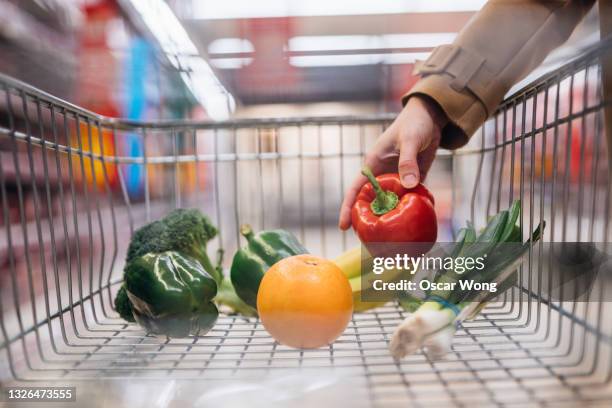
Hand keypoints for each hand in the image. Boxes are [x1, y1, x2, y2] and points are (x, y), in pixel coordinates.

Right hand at [338, 95, 447, 229]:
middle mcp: (382, 174)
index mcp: (373, 164)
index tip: (343, 226)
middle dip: (368, 218)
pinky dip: (408, 208)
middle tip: (368, 241)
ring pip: (389, 202)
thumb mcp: (409, 140)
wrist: (430, 117)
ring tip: (389, 239)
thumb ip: (408, 162)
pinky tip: (412, 223)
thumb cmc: (414, 124)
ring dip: (389, 216)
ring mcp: (396, 178)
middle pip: (371, 200)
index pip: (356, 189)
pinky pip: (407, 197)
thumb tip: (409, 185)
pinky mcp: (411, 179)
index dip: (348, 207)